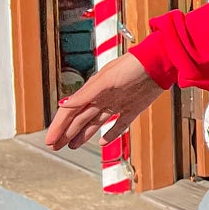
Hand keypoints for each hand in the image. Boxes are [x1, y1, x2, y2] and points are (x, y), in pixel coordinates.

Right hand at [46, 52, 164, 151]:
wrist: (158, 63)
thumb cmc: (132, 66)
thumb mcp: (106, 80)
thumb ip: (86, 94)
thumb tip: (63, 105)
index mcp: (92, 91)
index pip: (70, 113)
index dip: (59, 127)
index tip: (49, 141)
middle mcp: (102, 98)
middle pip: (79, 120)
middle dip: (66, 133)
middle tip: (55, 146)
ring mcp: (117, 104)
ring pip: (95, 123)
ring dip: (82, 135)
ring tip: (71, 145)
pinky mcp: (133, 109)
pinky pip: (119, 125)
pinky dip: (110, 134)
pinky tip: (102, 142)